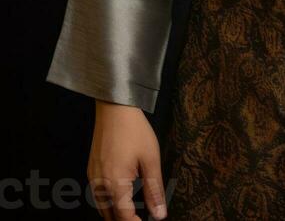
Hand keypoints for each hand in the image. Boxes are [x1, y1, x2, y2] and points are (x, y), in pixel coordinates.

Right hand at [87, 100, 167, 219]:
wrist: (114, 108)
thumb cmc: (135, 131)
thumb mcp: (151, 158)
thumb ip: (154, 189)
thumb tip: (159, 215)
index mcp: (115, 184)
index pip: (124, 217)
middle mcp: (100, 185)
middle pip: (110, 217)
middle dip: (125, 219)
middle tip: (142, 216)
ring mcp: (93, 178)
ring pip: (102, 209)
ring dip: (116, 214)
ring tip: (134, 210)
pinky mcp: (91, 170)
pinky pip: (98, 196)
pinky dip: (109, 203)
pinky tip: (121, 195)